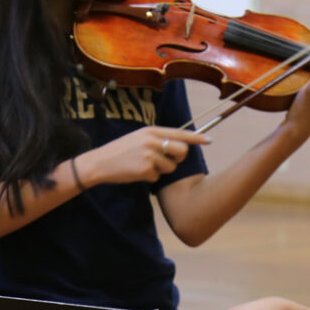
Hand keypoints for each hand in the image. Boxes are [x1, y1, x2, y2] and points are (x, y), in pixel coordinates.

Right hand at [75, 126, 208, 185]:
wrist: (99, 162)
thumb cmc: (120, 151)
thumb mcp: (139, 138)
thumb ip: (157, 139)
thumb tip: (179, 145)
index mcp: (152, 131)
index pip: (180, 133)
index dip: (197, 138)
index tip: (209, 140)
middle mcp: (152, 141)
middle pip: (182, 152)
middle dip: (178, 159)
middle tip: (166, 161)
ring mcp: (149, 155)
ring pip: (171, 167)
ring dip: (161, 170)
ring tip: (143, 165)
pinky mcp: (145, 169)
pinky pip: (157, 177)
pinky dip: (149, 178)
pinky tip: (136, 172)